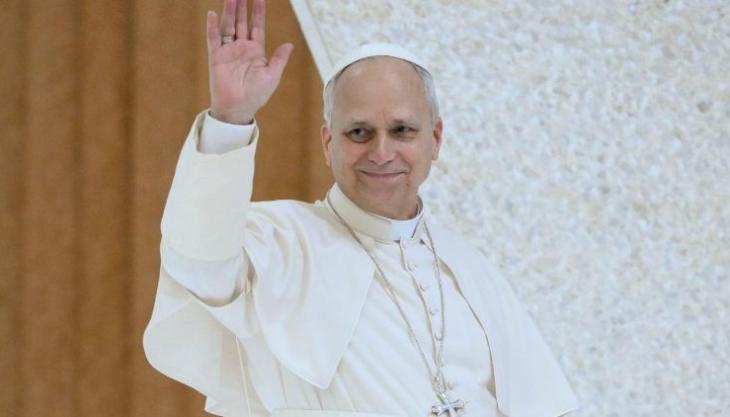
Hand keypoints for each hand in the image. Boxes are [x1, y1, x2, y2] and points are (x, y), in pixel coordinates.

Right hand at [206, 0, 293, 123]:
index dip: (258, 12)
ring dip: (229, 12)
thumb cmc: (257, 95)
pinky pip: (213, 39)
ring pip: (228, 26)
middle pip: (242, 22)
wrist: (239, 108)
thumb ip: (279, 59)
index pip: (257, 26)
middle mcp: (242, 48)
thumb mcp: (272, 76)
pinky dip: (212, 27)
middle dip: (242, 6)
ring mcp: (229, 51)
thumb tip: (290, 44)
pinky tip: (213, 14)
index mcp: (256, 51)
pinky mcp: (216, 57)